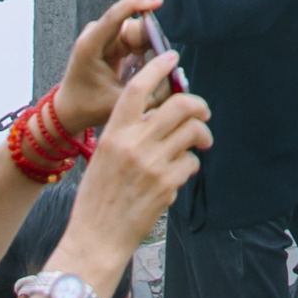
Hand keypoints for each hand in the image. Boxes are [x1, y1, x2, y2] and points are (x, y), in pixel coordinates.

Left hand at [53, 0, 166, 136]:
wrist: (70, 110)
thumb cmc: (89, 107)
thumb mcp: (119, 104)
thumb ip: (146, 91)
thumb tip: (175, 73)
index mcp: (90, 46)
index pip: (115, 16)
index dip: (137, 3)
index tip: (159, 1)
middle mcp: (96, 35)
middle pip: (134, 26)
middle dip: (155, 41)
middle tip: (167, 63)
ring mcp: (104, 36)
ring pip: (140, 33)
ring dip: (152, 48)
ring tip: (156, 71)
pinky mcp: (112, 40)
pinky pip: (138, 39)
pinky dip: (148, 51)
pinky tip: (148, 68)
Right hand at [60, 51, 211, 282]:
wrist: (95, 239)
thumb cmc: (97, 199)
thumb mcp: (104, 156)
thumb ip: (128, 133)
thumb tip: (160, 114)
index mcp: (113, 133)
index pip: (138, 88)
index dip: (158, 68)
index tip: (172, 58)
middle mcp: (133, 144)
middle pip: (179, 105)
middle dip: (198, 105)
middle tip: (202, 114)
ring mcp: (151, 164)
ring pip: (192, 132)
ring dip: (201, 136)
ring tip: (200, 144)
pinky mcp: (166, 185)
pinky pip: (191, 163)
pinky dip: (190, 165)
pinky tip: (180, 174)